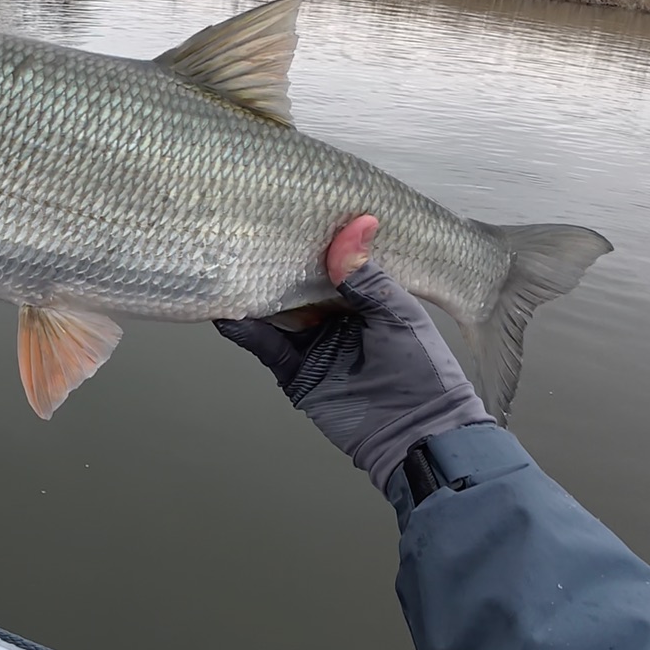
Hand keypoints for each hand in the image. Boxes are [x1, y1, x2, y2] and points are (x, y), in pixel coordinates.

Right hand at [215, 216, 494, 492]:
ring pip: (277, 313)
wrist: (417, 436)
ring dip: (255, 293)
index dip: (315, 242)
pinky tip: (227, 313)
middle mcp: (335, 318)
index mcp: (365, 300)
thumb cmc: (421, 371)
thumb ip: (367, 277)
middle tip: (250, 233)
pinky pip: (267, 347)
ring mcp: (313, 345)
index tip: (292, 214)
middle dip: (277, 264)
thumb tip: (356, 225)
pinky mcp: (296, 372)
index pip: (334, 264)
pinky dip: (247, 331)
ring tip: (228, 264)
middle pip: (299, 285)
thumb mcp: (398, 314)